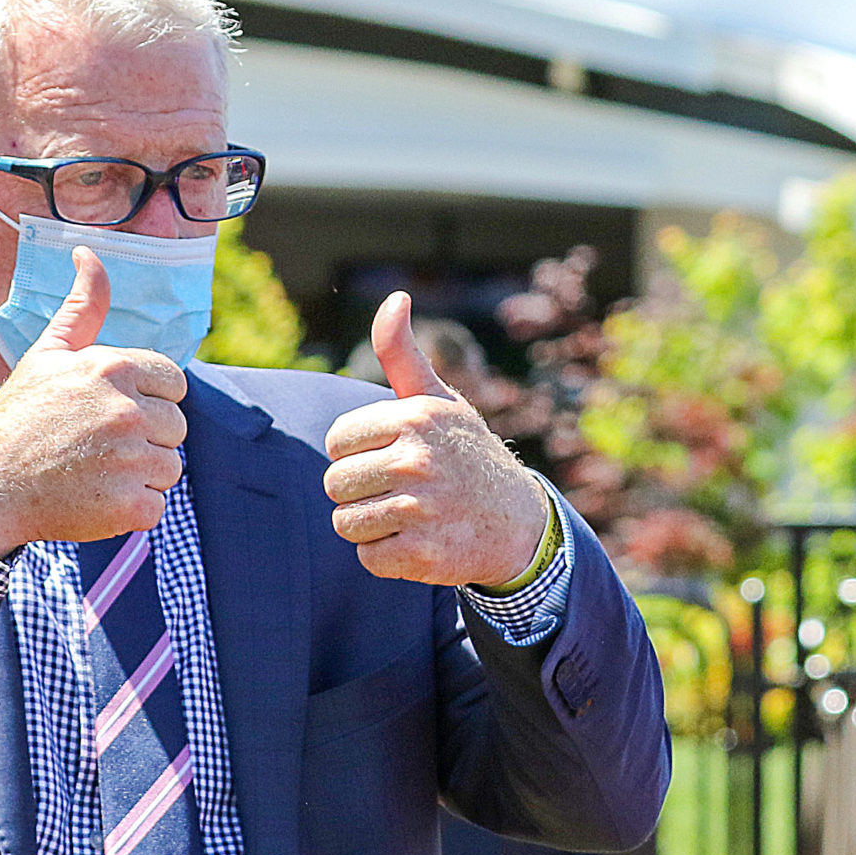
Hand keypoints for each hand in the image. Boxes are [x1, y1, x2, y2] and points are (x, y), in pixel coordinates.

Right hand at [0, 248, 188, 555]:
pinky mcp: (130, 505)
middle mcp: (127, 411)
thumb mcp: (48, 353)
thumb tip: (90, 252)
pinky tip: (95, 497)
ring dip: (140, 474)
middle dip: (146, 437)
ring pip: (170, 467)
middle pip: (176, 427)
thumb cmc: (20, 416)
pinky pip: (157, 504)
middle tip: (97, 445)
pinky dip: (132, 508)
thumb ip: (83, 306)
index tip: (113, 412)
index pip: (174, 384)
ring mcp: (130, 459)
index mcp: (114, 368)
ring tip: (94, 470)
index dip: (149, 400)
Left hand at [323, 293, 548, 585]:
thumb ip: (402, 354)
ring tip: (409, 516)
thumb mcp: (439, 401)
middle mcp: (417, 460)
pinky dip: (386, 556)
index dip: (358, 453)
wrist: (519, 522)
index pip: (337, 441)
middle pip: (336, 484)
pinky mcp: (422, 555)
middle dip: (361, 492)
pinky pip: (368, 557)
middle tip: (402, 491)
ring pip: (347, 523)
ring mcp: (420, 509)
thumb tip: (395, 297)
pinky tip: (418, 542)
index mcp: (414, 418)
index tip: (391, 457)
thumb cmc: (466, 454)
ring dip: (371, 525)